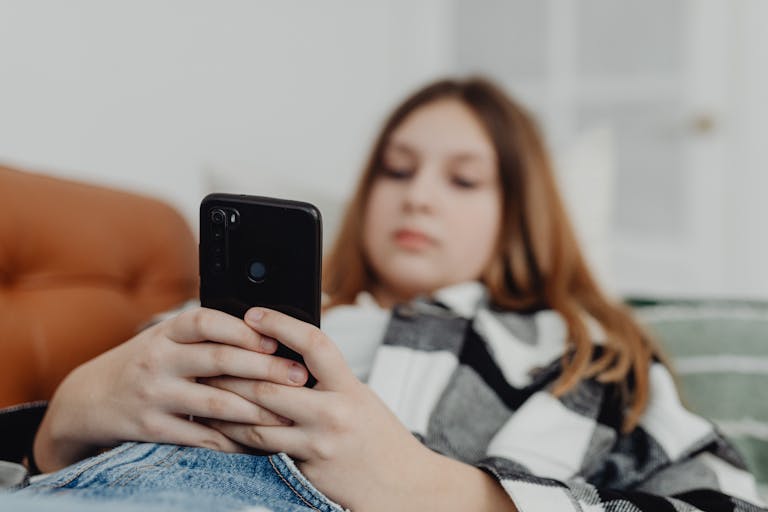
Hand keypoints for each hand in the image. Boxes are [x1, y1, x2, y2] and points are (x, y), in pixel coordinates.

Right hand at [33, 307, 309, 472]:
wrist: (90, 397)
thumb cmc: (146, 362)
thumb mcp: (167, 338)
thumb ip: (206, 334)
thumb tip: (268, 331)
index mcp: (167, 332)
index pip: (206, 321)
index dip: (242, 329)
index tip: (274, 340)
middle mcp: (159, 359)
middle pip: (219, 360)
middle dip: (264, 369)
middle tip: (298, 376)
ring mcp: (154, 394)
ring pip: (214, 403)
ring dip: (256, 409)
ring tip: (287, 412)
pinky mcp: (152, 428)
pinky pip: (200, 437)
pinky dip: (231, 440)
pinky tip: (256, 441)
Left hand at [202, 307, 440, 510]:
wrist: (403, 488)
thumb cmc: (381, 439)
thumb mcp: (362, 398)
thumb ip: (329, 380)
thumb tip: (289, 356)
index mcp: (351, 388)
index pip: (314, 344)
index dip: (281, 325)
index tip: (254, 313)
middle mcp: (334, 413)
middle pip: (271, 385)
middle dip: (235, 370)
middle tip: (210, 357)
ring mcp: (318, 444)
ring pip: (257, 420)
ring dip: (226, 405)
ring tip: (205, 391)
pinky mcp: (305, 469)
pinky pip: (262, 449)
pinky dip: (238, 435)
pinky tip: (221, 426)